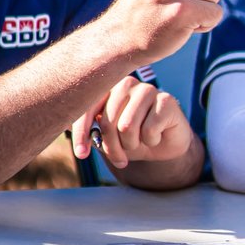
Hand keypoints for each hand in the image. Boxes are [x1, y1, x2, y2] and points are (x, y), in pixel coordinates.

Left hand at [71, 77, 193, 168]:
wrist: (164, 144)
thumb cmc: (133, 137)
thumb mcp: (108, 138)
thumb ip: (92, 133)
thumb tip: (77, 136)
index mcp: (107, 88)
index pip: (88, 109)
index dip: (82, 132)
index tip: (81, 155)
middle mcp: (126, 84)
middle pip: (108, 123)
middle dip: (112, 148)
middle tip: (120, 160)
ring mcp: (147, 89)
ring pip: (127, 127)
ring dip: (132, 145)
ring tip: (139, 142)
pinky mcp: (166, 100)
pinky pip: (149, 129)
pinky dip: (151, 141)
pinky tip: (157, 136)